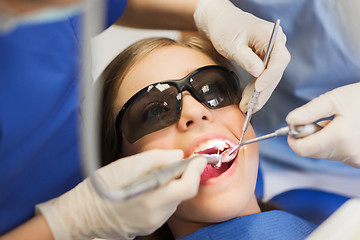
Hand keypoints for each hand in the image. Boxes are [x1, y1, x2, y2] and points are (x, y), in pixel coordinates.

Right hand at [36, 149, 206, 239]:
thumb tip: (178, 156)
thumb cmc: (102, 188)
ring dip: (173, 184)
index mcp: (152, 198)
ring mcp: (153, 222)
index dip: (196, 170)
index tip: (198, 159)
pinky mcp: (150, 225)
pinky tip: (150, 187)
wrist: (83, 214)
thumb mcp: (127, 165)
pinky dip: (164, 194)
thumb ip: (156, 159)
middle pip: (183, 193)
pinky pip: (165, 207)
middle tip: (180, 162)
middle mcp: (156, 214)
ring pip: (175, 199)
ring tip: (156, 174)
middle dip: (185, 176)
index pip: (187, 187)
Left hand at [194, 0, 289, 112]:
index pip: (279, 59)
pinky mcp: (265, 59)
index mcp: (270, 35)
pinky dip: (255, 90)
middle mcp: (276, 43)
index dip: (270, 76)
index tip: (258, 89)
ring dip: (258, 95)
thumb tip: (259, 73)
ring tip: (247, 108)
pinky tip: (248, 101)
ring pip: (270, 78)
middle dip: (262, 92)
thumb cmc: (226, 29)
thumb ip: (246, 58)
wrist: (221, 22)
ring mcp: (271, 52)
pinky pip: (263, 77)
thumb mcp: (232, 44)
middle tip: (250, 107)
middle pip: (275, 72)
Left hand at [286, 83, 359, 167]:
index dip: (293, 140)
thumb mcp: (334, 99)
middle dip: (310, 137)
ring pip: (326, 154)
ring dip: (324, 141)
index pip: (302, 150)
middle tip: (322, 120)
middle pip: (313, 153)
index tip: (294, 129)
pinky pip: (340, 155)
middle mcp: (349, 154)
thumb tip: (289, 121)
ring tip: (341, 124)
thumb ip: (309, 111)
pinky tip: (349, 131)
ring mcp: (358, 160)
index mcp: (339, 138)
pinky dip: (337, 145)